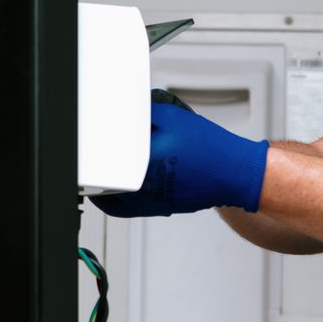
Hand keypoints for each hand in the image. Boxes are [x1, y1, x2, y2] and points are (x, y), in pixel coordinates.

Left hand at [89, 99, 269, 217]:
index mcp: (145, 159)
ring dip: (105, 190)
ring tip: (98, 179)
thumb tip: (129, 113)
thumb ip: (145, 114)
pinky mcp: (160, 207)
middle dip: (98, 171)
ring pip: (117, 200)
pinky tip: (117, 192)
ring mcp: (152, 200)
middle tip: (91, 162)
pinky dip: (119, 202)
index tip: (88, 145)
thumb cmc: (210, 147)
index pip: (109, 157)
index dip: (95, 151)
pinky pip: (130, 209)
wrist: (233, 172)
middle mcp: (146, 184)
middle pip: (108, 181)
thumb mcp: (173, 116)